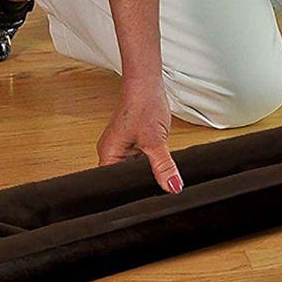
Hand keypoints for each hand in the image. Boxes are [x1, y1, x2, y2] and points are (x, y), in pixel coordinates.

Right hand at [97, 80, 183, 194]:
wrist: (148, 85)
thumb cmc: (144, 106)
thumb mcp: (156, 141)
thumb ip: (163, 166)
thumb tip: (172, 186)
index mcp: (108, 155)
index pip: (115, 185)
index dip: (131, 191)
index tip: (146, 196)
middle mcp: (111, 152)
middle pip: (124, 177)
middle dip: (140, 180)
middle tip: (157, 182)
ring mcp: (121, 146)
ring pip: (134, 168)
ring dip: (145, 167)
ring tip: (155, 164)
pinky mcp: (131, 141)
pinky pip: (139, 157)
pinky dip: (148, 158)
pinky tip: (156, 155)